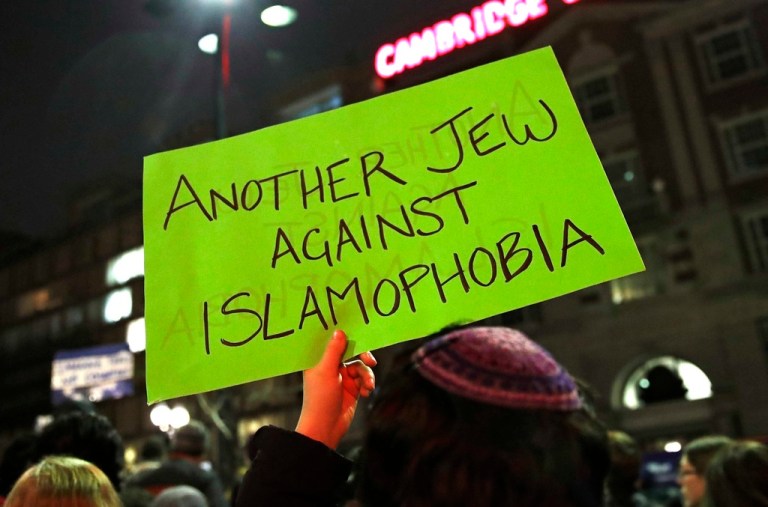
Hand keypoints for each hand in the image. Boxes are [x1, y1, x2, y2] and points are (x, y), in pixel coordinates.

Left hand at [295, 330, 376, 449]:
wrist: (325, 428)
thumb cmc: (319, 399)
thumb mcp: (326, 372)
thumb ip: (334, 351)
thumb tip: (340, 331)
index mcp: (319, 360)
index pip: (332, 342)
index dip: (344, 336)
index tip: (358, 332)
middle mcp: (330, 367)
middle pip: (350, 352)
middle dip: (362, 356)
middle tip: (371, 360)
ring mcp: (341, 378)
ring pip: (360, 366)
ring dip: (366, 375)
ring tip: (368, 386)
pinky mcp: (352, 389)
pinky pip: (364, 379)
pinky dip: (367, 384)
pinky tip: (366, 392)